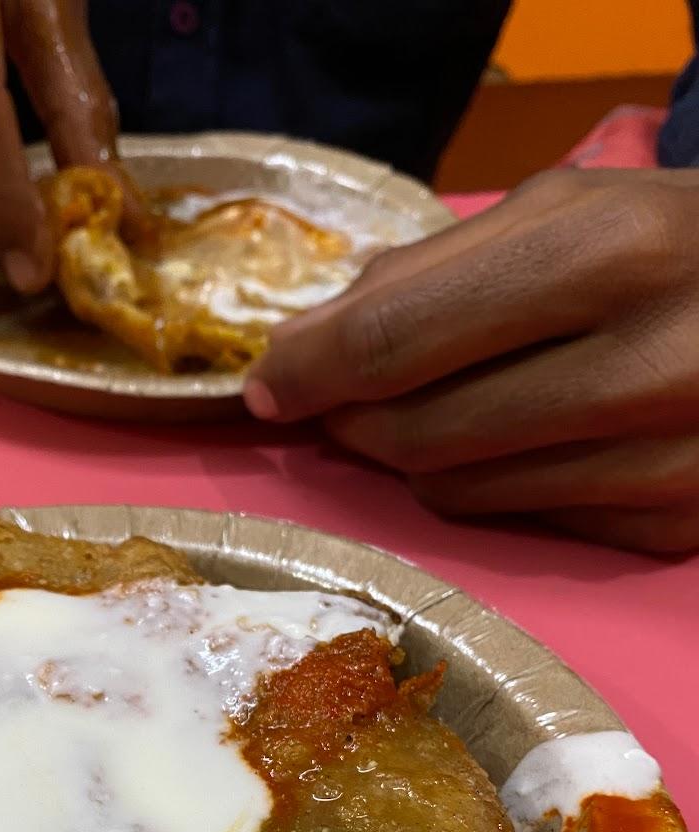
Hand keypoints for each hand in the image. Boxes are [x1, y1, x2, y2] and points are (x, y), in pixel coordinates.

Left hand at [245, 169, 698, 554]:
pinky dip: (493, 489)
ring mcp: (670, 459)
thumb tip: (300, 347)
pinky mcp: (677, 525)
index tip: (268, 384)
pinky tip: (520, 444)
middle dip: (352, 419)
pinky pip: (525, 526)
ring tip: (437, 409)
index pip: (398, 339)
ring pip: (459, 494)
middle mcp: (648, 363)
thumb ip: (425, 274)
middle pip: (417, 432)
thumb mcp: (562, 210)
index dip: (309, 370)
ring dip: (415, 458)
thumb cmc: (668, 241)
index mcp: (612, 253)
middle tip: (338, 401)